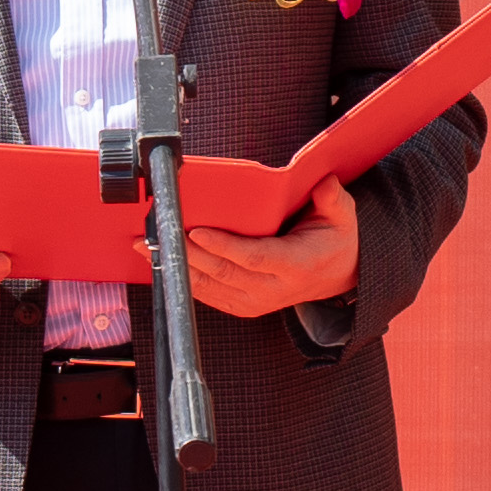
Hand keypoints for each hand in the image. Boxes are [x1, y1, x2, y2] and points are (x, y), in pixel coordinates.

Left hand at [176, 174, 360, 318]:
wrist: (338, 276)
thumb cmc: (335, 241)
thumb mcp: (343, 217)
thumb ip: (334, 200)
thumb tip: (325, 184)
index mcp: (295, 265)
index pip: (253, 258)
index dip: (223, 247)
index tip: (196, 231)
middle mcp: (273, 289)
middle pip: (223, 272)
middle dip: (187, 253)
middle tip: (160, 233)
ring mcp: (257, 301)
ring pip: (210, 287)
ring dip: (176, 267)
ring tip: (147, 247)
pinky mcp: (244, 306)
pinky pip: (208, 296)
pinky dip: (184, 280)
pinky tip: (162, 264)